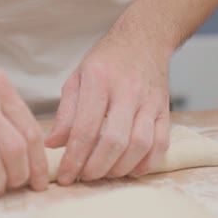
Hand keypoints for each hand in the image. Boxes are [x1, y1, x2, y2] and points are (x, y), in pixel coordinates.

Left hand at [46, 26, 170, 184]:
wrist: (144, 40)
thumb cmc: (106, 61)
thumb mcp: (77, 78)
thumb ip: (66, 113)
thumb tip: (53, 144)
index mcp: (99, 80)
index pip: (85, 128)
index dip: (73, 158)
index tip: (64, 176)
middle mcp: (127, 91)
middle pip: (114, 141)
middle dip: (96, 168)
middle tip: (83, 177)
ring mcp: (150, 101)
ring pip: (140, 145)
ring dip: (120, 168)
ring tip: (103, 174)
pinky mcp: (164, 110)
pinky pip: (161, 143)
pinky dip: (146, 163)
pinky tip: (130, 169)